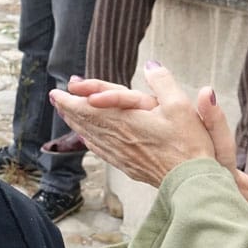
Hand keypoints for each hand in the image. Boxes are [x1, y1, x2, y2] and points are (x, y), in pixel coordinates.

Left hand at [49, 63, 224, 187]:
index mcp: (127, 120)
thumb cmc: (189, 145)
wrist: (192, 182)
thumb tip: (151, 65)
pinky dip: (90, 140)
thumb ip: (163, 83)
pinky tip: (87, 140)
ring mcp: (121, 154)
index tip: (59, 91)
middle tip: (55, 98)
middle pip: (86, 120)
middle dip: (68, 108)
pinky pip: (102, 150)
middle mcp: (118, 138)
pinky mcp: (128, 166)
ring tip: (66, 114)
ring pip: (91, 135)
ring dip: (76, 123)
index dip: (73, 98)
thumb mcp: (180, 106)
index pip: (90, 107)